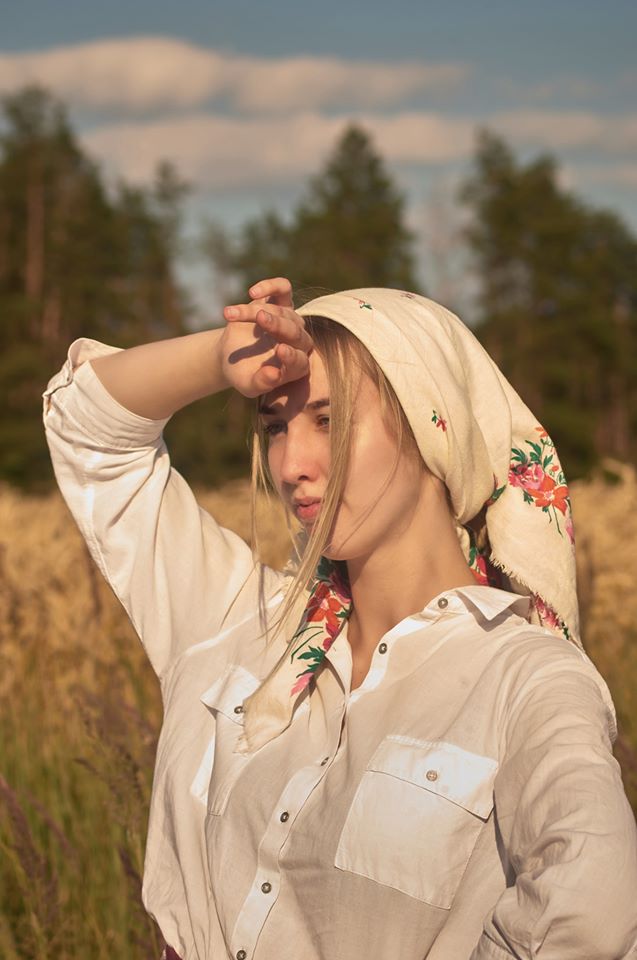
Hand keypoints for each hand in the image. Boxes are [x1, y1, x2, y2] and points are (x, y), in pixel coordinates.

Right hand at [221, 278, 313, 397]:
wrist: (231, 355)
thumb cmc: (242, 374)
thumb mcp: (248, 385)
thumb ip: (262, 383)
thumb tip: (273, 374)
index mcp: (295, 367)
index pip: (300, 361)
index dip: (292, 356)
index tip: (280, 351)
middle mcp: (297, 342)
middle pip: (295, 331)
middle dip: (278, 324)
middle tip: (260, 318)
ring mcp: (290, 320)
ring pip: (280, 311)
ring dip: (254, 311)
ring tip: (230, 314)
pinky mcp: (280, 302)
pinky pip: (284, 289)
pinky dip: (271, 286)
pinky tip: (253, 293)